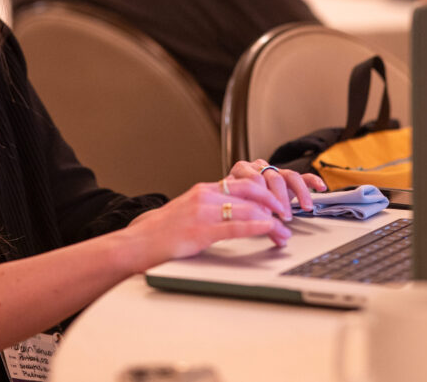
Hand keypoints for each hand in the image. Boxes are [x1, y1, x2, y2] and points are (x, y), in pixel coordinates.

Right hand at [123, 178, 292, 270]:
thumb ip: (213, 208)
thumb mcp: (192, 212)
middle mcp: (206, 195)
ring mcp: (204, 211)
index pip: (244, 183)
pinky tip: (269, 229)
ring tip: (284, 232)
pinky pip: (235, 225)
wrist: (138, 242)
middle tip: (288, 215)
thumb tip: (240, 213)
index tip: (280, 203)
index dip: (267, 192)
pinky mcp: (201, 230)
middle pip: (252, 189)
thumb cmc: (164, 232)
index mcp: (205, 189)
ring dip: (272, 221)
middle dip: (275, 201)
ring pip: (248, 208)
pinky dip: (257, 225)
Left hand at [228, 160, 326, 219]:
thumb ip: (257, 221)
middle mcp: (259, 167)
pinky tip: (321, 187)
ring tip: (306, 208)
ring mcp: (275, 171)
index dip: (262, 199)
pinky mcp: (288, 177)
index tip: (267, 215)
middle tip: (286, 216)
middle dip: (281, 198)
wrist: (236, 196)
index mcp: (242, 170)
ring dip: (300, 193)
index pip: (255, 180)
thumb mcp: (240, 209)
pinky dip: (313, 181)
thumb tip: (279, 239)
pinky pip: (302, 176)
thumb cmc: (236, 202)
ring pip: (290, 176)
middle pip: (274, 178)